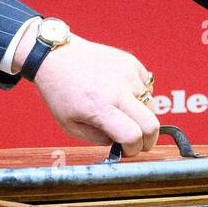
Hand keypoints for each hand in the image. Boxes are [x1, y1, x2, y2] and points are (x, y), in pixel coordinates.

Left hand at [14, 30, 159, 156]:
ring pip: (151, 106)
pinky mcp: (130, 62)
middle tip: (139, 142)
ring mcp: (127, 74)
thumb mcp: (70, 126)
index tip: (127, 150)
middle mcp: (117, 90)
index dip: (134, 149)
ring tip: (123, 113)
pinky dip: (140, 96)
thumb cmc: (60, 92)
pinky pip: (148, 87)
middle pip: (151, 124)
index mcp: (100, 108)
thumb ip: (98, 139)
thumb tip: (120, 143)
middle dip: (148, 140)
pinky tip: (123, 94)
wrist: (55, 56)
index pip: (133, 136)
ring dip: (142, 116)